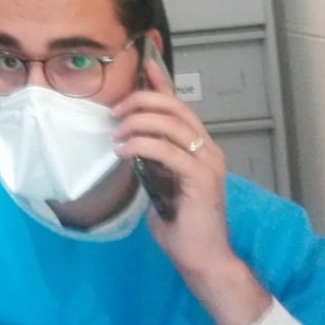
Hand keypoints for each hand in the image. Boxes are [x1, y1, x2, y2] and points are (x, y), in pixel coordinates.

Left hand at [111, 59, 270, 324]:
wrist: (202, 258)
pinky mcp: (201, 177)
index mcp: (200, 149)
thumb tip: (130, 151)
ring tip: (116, 135)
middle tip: (116, 110)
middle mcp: (208, 149)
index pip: (181, 108)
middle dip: (142, 100)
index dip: (164, 84)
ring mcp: (207, 162)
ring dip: (138, 123)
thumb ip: (153, 166)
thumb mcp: (161, 187)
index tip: (146, 66)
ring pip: (171, 124)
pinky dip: (141, 145)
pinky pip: (166, 151)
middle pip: (175, 108)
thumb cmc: (181, 226)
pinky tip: (123, 151)